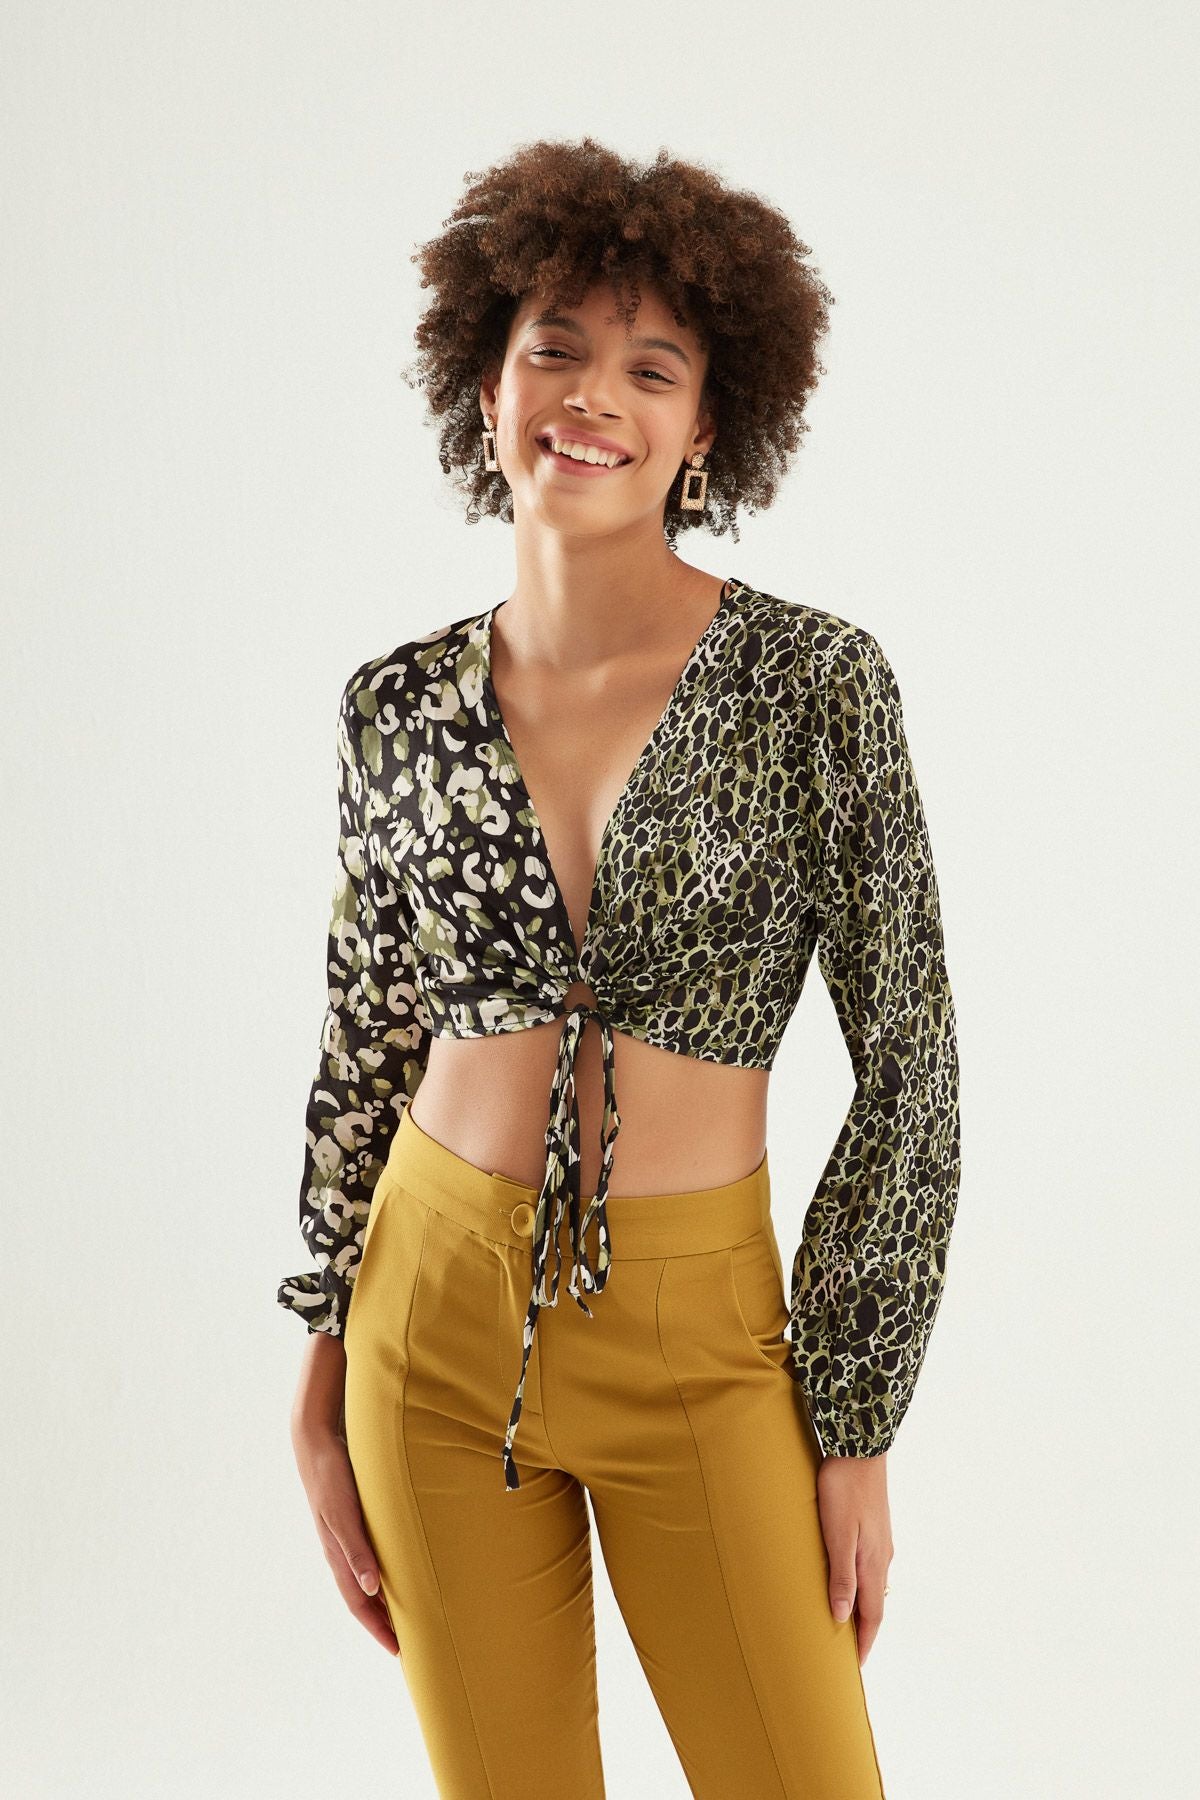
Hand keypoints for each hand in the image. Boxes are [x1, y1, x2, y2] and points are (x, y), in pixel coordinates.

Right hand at [291, 1420, 399, 1656]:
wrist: (317, 1443)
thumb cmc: (331, 1477)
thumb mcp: (343, 1514)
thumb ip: (356, 1550)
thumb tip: (369, 1590)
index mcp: (338, 1556)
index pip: (359, 1605)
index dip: (378, 1629)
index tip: (398, 1652)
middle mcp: (341, 1552)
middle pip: (363, 1599)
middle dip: (383, 1623)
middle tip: (408, 1643)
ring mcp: (346, 1537)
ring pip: (367, 1580)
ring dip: (384, 1600)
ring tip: (407, 1614)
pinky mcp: (352, 1521)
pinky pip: (369, 1557)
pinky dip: (383, 1573)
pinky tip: (397, 1570)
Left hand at [816, 1452, 893, 1665]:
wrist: (860, 1447)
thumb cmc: (843, 1488)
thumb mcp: (837, 1534)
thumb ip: (840, 1576)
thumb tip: (840, 1617)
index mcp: (873, 1562)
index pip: (872, 1615)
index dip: (863, 1642)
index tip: (855, 1667)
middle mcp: (882, 1556)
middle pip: (876, 1603)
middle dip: (864, 1630)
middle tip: (850, 1653)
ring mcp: (881, 1540)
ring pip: (874, 1584)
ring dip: (863, 1607)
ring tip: (848, 1622)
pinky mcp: (875, 1526)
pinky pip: (871, 1567)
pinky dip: (862, 1585)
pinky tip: (851, 1580)